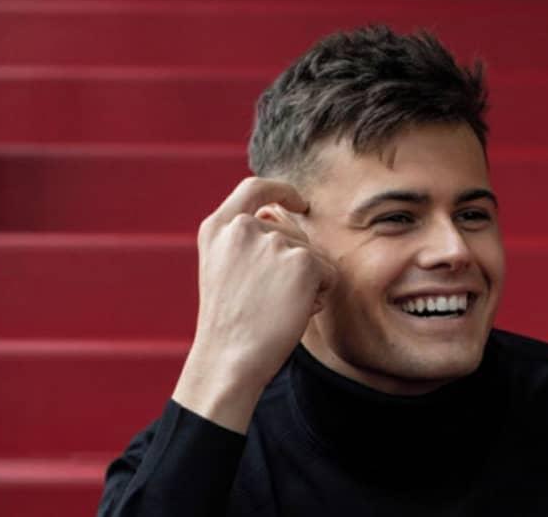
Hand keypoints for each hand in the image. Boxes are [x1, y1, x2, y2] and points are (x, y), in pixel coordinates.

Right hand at [172, 177, 335, 432]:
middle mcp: (244, 228)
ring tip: (277, 308)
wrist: (229, 359)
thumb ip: (245, 240)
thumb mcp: (223, 268)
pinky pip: (330, 273)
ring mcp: (274, 242)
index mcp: (218, 228)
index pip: (254, 188)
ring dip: (307, 282)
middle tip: (271, 300)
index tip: (298, 201)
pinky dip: (321, 295)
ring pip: (312, 255)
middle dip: (296, 262)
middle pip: (293, 232)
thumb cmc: (229, 325)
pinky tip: (296, 312)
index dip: (281, 191)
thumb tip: (285, 218)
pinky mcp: (303, 261)